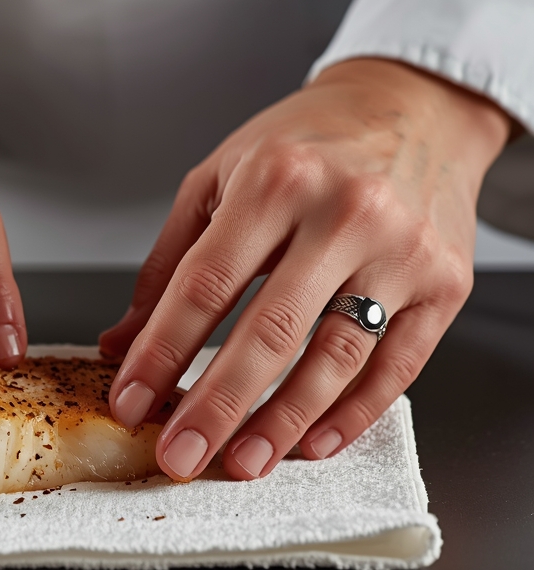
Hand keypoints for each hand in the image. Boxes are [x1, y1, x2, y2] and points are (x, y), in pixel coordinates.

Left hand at [100, 59, 509, 480]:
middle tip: (179, 457)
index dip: (161, 353)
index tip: (130, 402)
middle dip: (216, 405)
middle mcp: (344, 212)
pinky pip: (397, 365)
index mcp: (275, 180)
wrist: (412, 106)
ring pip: (336, 357)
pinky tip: (311, 442)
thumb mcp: (220, 178)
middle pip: (270, 331)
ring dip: (282, 421)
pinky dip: (353, 413)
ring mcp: (401, 251)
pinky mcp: (445, 283)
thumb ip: (169, 262)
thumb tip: (124, 342)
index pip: (204, 285)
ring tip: (240, 463)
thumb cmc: (306, 143)